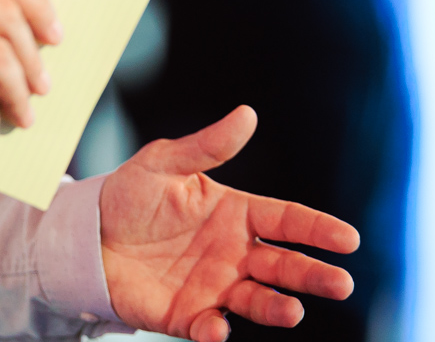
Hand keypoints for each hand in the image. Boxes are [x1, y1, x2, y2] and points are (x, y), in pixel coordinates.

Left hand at [100, 106, 358, 339]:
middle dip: (314, 275)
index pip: (287, 220)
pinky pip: (209, 328)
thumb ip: (206, 146)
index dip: (318, 228)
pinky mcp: (188, 316)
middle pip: (284, 265)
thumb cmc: (129, 195)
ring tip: (293, 311)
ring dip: (277, 307)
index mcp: (236, 214)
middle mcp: (235, 253)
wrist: (86, 236)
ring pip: (258, 300)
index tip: (348, 239)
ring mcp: (215, 287)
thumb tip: (247, 114)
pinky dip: (216, 332)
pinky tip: (217, 328)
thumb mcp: (164, 163)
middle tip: (341, 282)